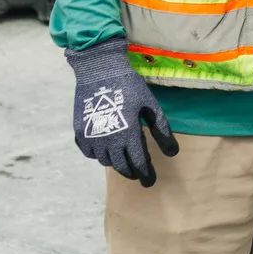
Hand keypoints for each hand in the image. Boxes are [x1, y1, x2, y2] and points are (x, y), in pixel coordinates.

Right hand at [65, 37, 178, 186]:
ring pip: (105, 161)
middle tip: (139, 174)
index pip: (138, 163)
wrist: (99, 71)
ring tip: (124, 158)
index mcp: (128, 134)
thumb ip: (161, 129)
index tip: (150, 182)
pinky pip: (90, 153)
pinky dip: (99, 154)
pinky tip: (106, 148)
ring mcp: (91, 138)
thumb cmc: (129, 86)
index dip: (146, 174)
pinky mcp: (79, 133)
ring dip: (116, 162)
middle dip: (132, 172)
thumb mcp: (150, 105)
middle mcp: (108, 141)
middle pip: (121, 167)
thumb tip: (173, 152)